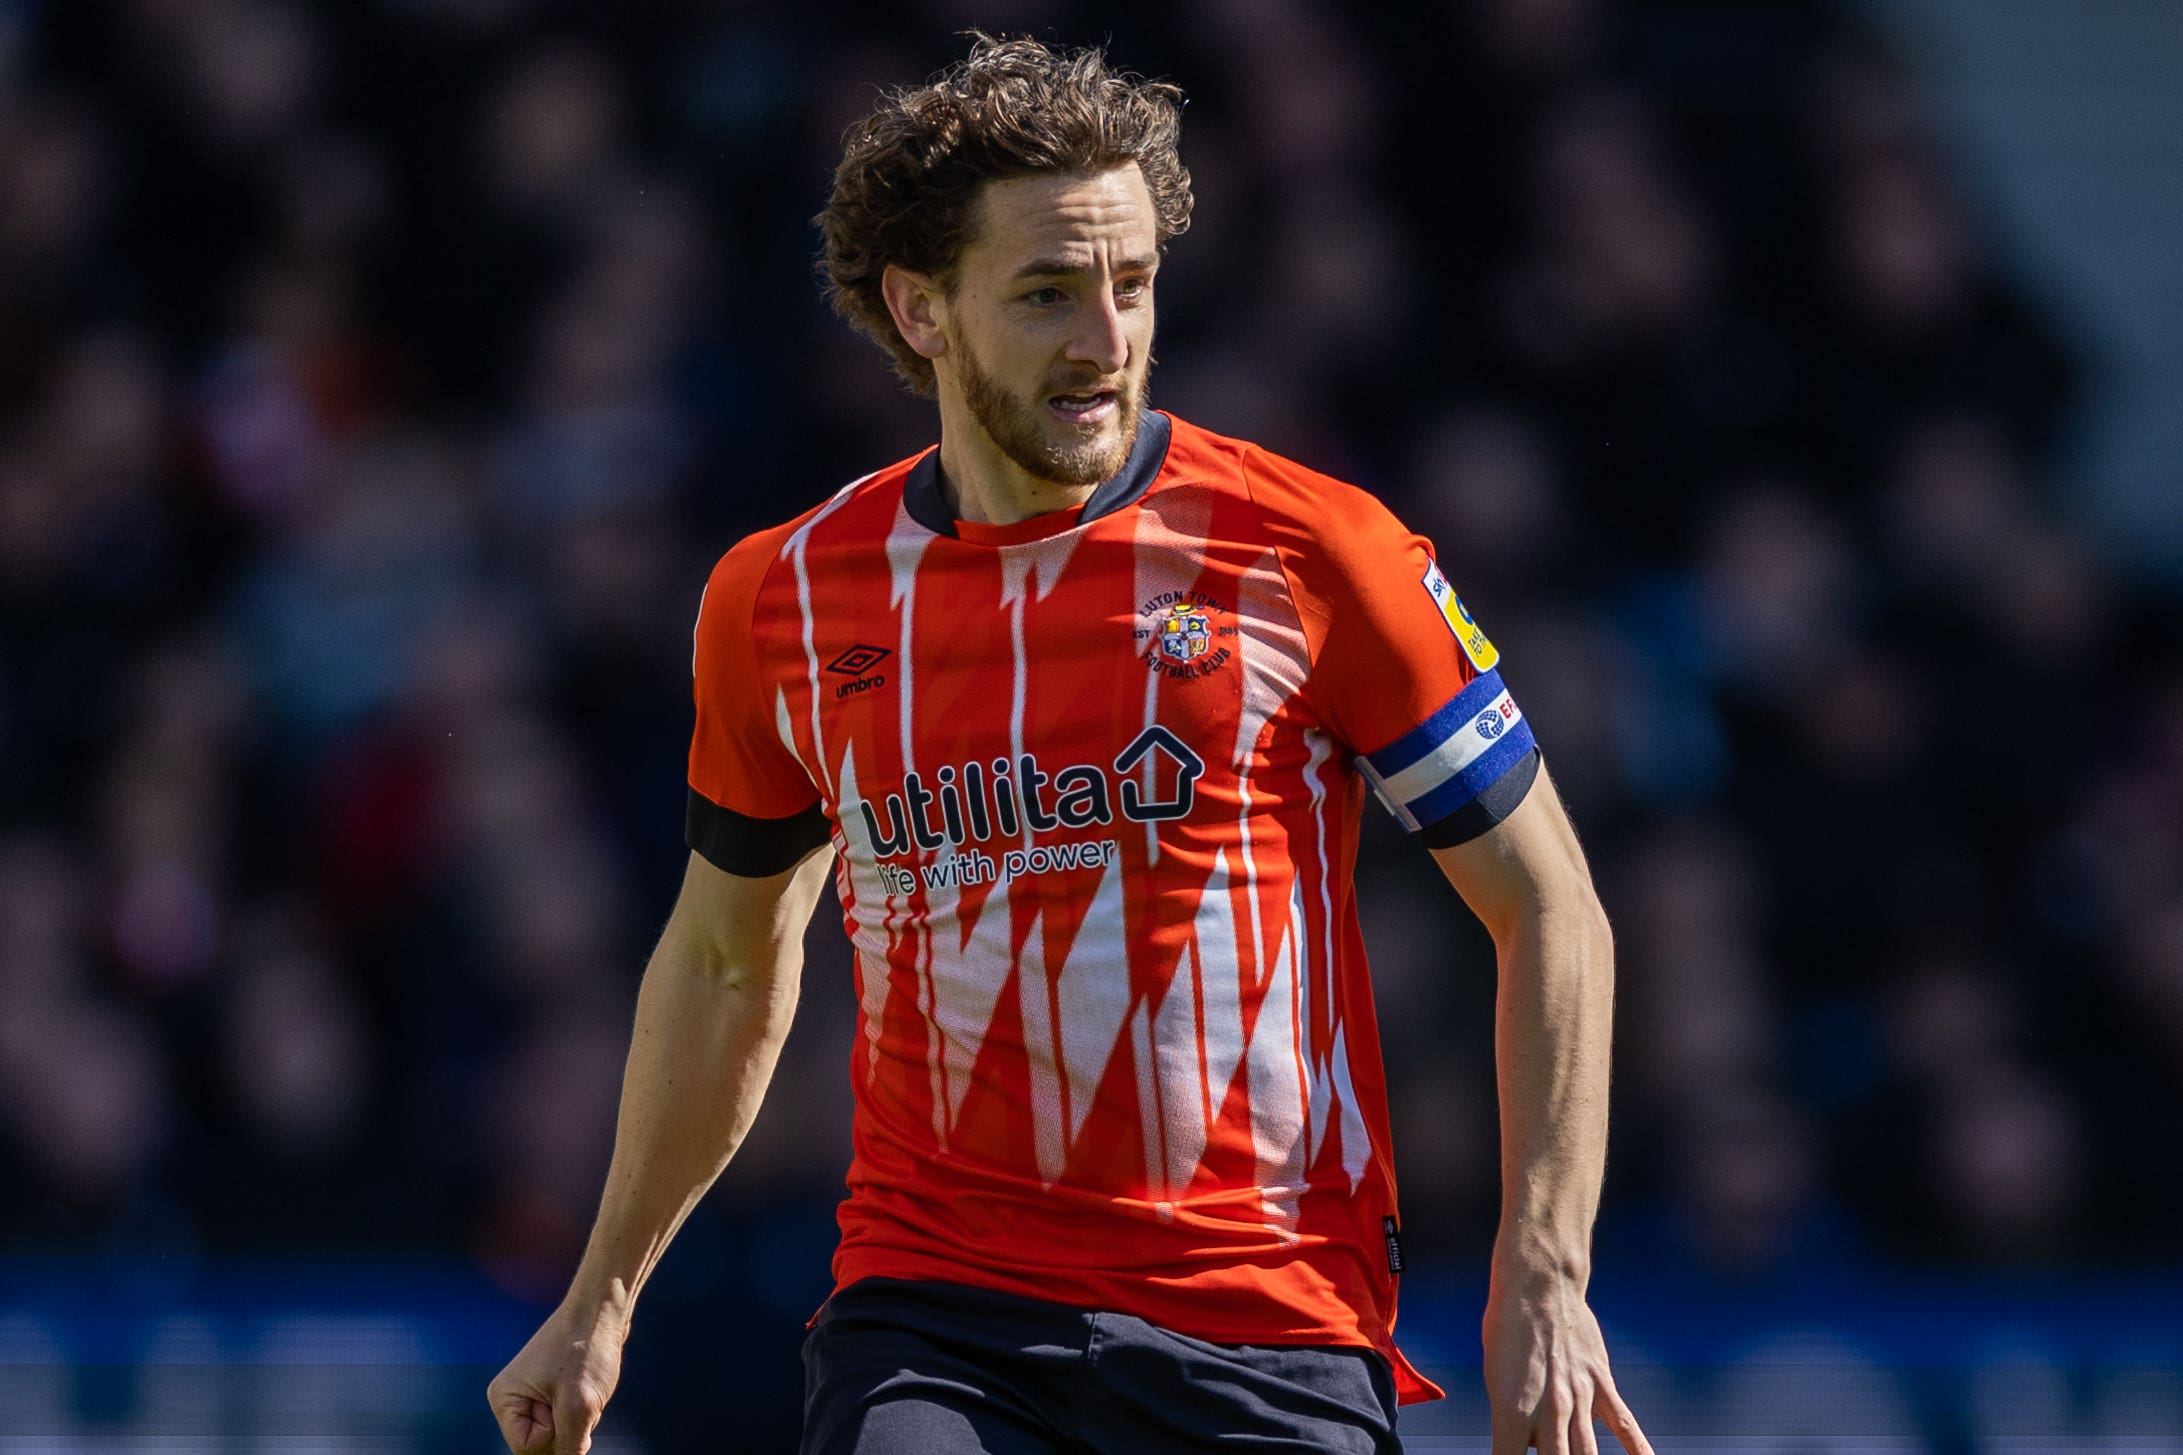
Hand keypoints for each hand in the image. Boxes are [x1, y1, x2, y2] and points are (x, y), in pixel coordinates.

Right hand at [488, 1300, 627, 1453]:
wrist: (602, 1308)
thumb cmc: (587, 1349)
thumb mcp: (580, 1407)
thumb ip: (569, 1447)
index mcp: (504, 1400)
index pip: (526, 1448)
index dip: (554, 1433)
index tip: (563, 1398)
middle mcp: (512, 1399)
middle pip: (542, 1444)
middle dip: (569, 1428)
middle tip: (579, 1392)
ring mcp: (532, 1395)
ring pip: (559, 1433)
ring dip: (580, 1418)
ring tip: (584, 1384)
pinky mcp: (552, 1392)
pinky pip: (569, 1419)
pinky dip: (584, 1410)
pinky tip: (587, 1384)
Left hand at [1483, 1276, 1651, 1454]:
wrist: (1538, 1284)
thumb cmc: (1506, 1329)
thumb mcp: (1497, 1377)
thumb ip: (1515, 1418)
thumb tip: (1526, 1446)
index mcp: (1512, 1409)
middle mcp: (1548, 1410)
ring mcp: (1579, 1399)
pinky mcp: (1601, 1385)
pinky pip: (1624, 1425)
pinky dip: (1638, 1451)